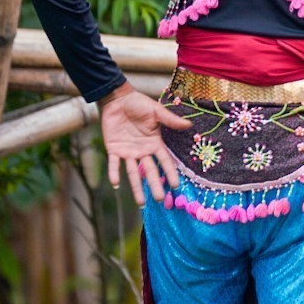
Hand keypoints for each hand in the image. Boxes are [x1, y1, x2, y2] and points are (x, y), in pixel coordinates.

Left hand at [99, 85, 190, 205]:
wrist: (117, 99)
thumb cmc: (139, 104)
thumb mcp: (156, 111)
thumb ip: (170, 120)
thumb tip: (189, 126)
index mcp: (155, 143)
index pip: (164, 161)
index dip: (170, 173)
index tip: (176, 186)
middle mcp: (143, 151)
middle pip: (149, 171)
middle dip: (154, 185)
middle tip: (159, 199)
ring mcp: (128, 152)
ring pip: (132, 173)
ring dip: (136, 187)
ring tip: (140, 203)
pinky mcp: (113, 150)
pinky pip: (114, 164)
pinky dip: (114, 173)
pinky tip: (115, 184)